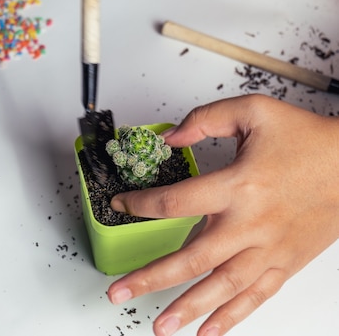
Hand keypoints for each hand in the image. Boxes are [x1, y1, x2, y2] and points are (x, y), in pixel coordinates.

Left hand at [107, 94, 338, 335]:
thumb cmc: (307, 139)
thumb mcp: (253, 111)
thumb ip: (206, 120)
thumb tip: (170, 138)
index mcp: (238, 186)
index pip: (173, 202)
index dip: (139, 205)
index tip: (120, 207)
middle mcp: (250, 224)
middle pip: (190, 258)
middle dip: (150, 277)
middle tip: (119, 292)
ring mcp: (268, 249)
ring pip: (221, 287)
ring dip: (187, 308)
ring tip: (160, 326)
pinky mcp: (285, 263)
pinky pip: (255, 296)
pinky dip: (231, 317)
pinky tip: (208, 331)